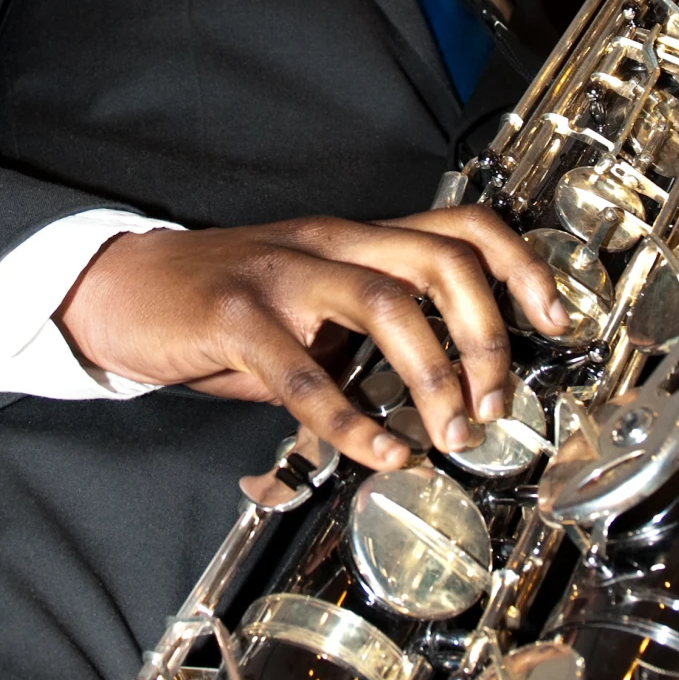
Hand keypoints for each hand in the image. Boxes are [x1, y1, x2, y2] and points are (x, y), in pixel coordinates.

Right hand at [56, 207, 569, 471]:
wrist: (121, 289)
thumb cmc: (224, 308)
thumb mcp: (311, 312)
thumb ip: (371, 345)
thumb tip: (440, 406)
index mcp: (358, 239)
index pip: (463, 226)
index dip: (521, 266)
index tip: (557, 319)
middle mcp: (332, 243)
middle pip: (441, 262)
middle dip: (488, 337)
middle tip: (496, 404)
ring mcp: (283, 274)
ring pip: (387, 303)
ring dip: (434, 375)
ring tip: (450, 434)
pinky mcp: (234, 316)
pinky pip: (305, 373)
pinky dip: (352, 421)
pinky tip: (381, 453)